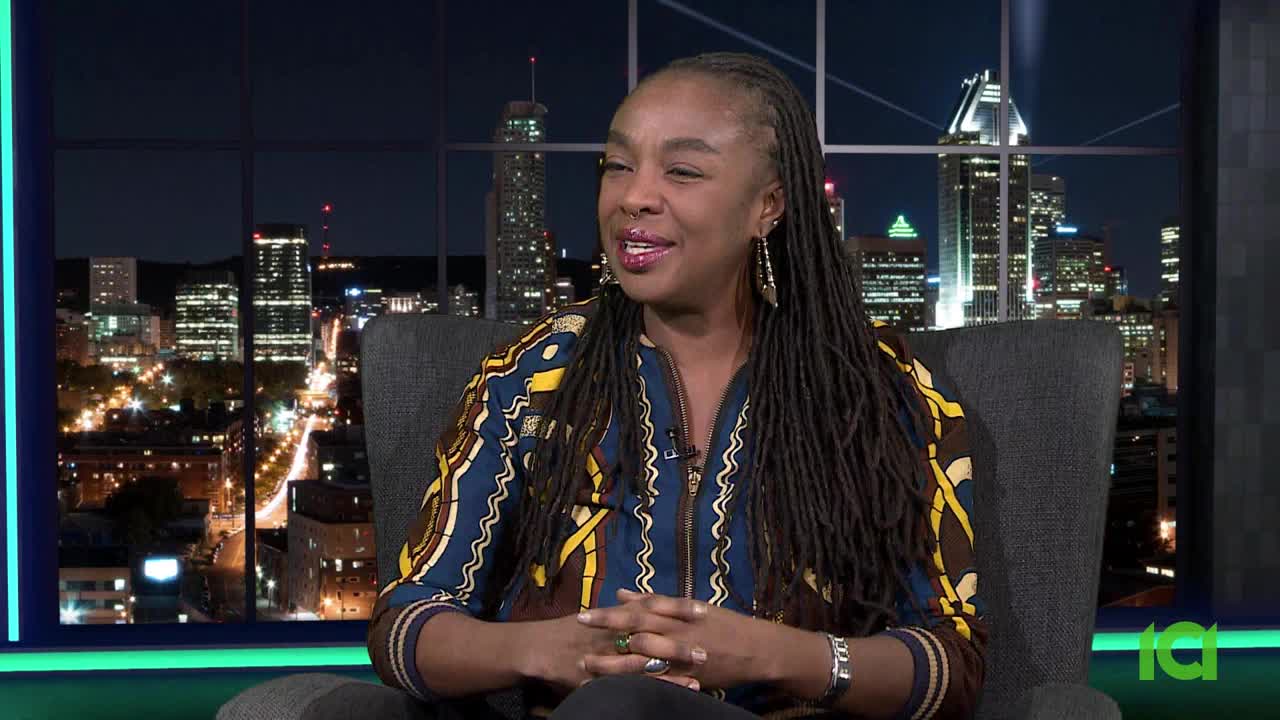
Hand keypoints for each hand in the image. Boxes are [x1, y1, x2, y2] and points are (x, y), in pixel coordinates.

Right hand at [517, 612, 700, 696]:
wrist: (540, 647)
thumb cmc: (570, 629)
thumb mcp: (597, 614)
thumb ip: (619, 607)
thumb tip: (632, 596)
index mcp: (616, 614)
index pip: (652, 606)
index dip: (678, 607)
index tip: (704, 608)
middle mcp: (615, 632)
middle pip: (654, 633)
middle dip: (682, 639)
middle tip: (709, 644)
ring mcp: (609, 656)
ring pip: (646, 661)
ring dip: (673, 667)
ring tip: (700, 671)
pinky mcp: (602, 678)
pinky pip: (632, 684)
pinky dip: (654, 687)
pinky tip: (673, 692)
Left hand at [576, 589, 775, 690]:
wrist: (758, 649)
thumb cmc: (724, 624)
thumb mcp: (693, 606)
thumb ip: (656, 601)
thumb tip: (622, 593)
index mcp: (678, 611)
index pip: (640, 608)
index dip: (611, 611)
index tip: (584, 612)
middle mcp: (678, 629)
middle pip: (636, 627)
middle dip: (606, 629)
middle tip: (578, 629)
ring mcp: (683, 654)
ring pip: (643, 656)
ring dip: (613, 660)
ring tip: (587, 663)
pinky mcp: (688, 676)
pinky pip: (658, 679)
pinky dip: (636, 682)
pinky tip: (616, 686)